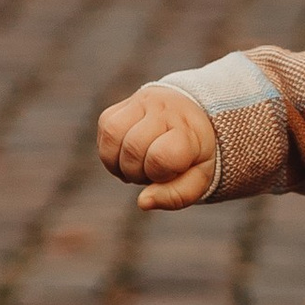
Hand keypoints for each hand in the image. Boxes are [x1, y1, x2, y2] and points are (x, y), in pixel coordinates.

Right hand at [95, 83, 219, 210]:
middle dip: (137, 172)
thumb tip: (142, 202)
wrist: (192, 114)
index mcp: (187, 129)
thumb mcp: (199, 177)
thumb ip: (177, 195)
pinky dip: (110, 151)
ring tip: (136, 165)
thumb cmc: (194, 152)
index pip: (161, 156)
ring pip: (113, 135)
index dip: (160, 174)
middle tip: (152, 171)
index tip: (171, 170)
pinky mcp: (121, 105)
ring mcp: (141, 102)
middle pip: (132, 148)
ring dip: (118, 162)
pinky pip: (105, 129)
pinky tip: (126, 154)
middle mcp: (163, 110)